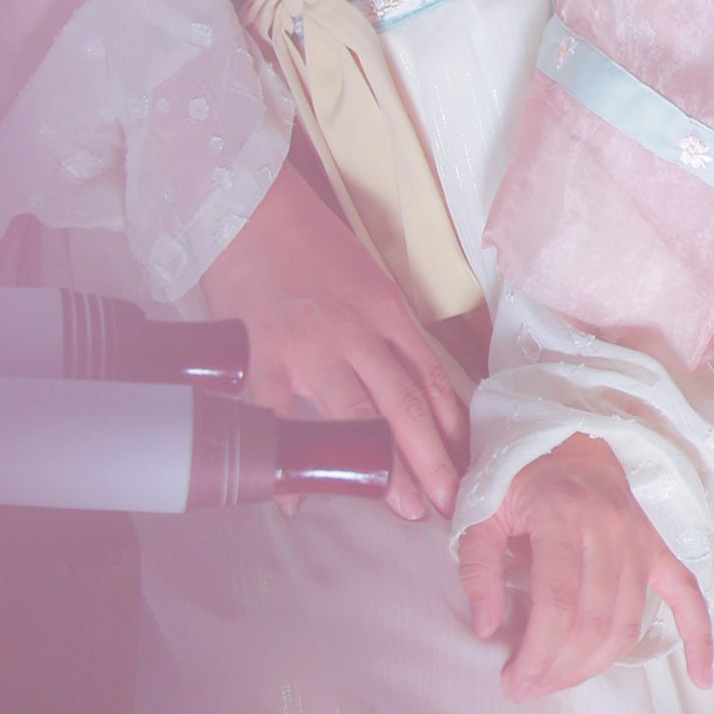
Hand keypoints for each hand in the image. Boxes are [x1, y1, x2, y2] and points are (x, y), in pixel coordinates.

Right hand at [198, 152, 469, 523]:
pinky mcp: (267, 354)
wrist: (249, 206)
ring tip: (403, 507)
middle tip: (450, 504)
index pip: (428, 377)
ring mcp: (312, 346)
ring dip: (384, 467)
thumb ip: (381, 323)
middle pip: (405, 404)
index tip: (464, 462)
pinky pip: (281, 416)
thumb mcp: (361, 274)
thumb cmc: (303, 237)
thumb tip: (402, 373)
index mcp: (384, 309)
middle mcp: (357, 331)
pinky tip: (295, 499)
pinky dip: (289, 460)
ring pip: (358, 415)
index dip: (450, 425)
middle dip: (431, 460)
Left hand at [454, 431, 713, 699]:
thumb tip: (486, 628)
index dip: (537, 653)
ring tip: (558, 681)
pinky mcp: (657, 546)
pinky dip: (698, 638)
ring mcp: (639, 537)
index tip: (514, 681)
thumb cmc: (514, 472)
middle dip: (559, 667)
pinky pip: (687, 594)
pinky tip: (699, 678)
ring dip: (594, 665)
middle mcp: (608, 528)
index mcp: (561, 515)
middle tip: (528, 687)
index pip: (557, 605)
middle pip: (594, 622)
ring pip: (627, 622)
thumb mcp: (480, 508)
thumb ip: (478, 566)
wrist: (562, 429)